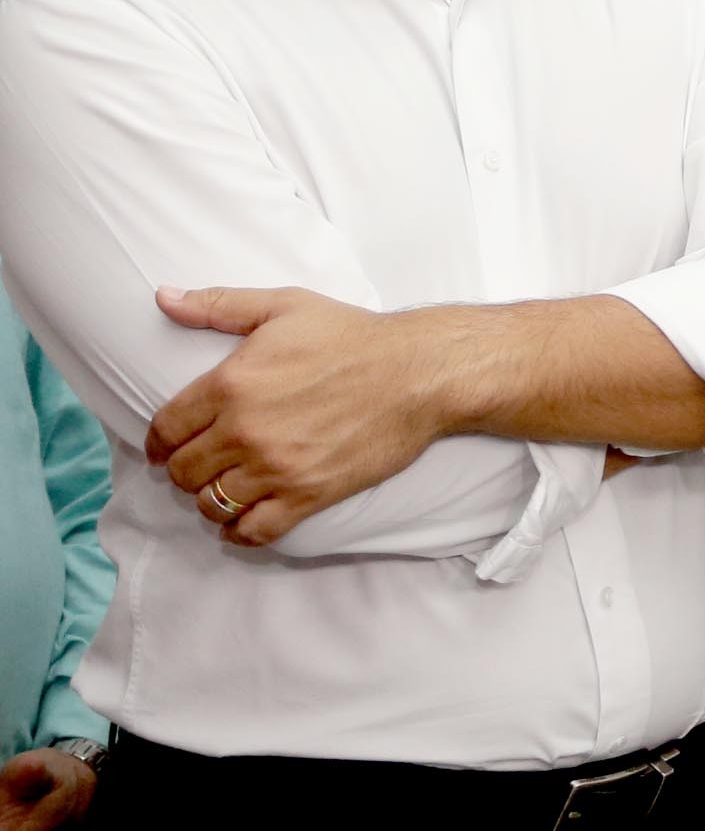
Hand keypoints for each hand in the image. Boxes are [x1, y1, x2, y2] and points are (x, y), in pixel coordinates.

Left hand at [146, 286, 467, 546]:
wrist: (418, 373)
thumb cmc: (353, 336)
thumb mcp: (284, 306)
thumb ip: (218, 304)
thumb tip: (163, 297)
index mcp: (230, 384)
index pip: (166, 428)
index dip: (159, 443)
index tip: (164, 449)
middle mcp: (245, 431)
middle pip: (183, 471)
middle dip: (183, 471)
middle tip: (198, 467)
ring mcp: (277, 467)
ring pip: (212, 503)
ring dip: (209, 500)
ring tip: (221, 491)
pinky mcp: (310, 494)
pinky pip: (255, 530)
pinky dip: (239, 532)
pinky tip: (240, 523)